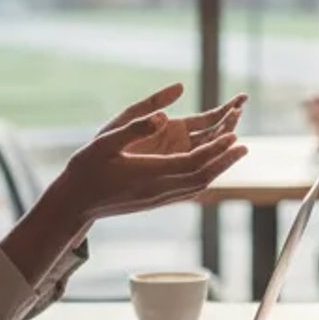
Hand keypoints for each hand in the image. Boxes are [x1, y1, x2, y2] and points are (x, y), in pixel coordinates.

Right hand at [65, 85, 246, 219]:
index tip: (234, 137)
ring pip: (197, 186)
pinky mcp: (154, 202)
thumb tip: (163, 115)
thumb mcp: (105, 141)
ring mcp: (157, 199)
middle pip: (202, 176)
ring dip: (218, 169)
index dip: (216, 151)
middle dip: (225, 161)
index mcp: (149, 173)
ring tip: (233, 154)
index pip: (193, 162)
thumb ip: (135, 127)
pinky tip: (209, 170)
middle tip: (245, 146)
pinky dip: (204, 178)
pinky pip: (187, 191)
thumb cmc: (85, 169)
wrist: (73, 204)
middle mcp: (158, 189)